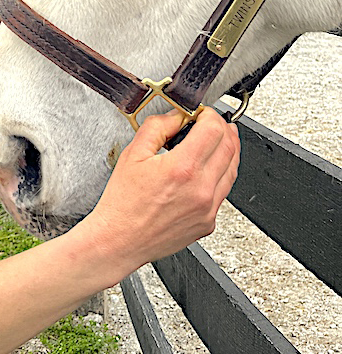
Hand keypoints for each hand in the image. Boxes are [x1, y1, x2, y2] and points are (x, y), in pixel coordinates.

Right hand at [84, 109, 239, 277]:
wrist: (120, 239)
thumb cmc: (123, 202)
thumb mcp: (133, 153)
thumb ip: (158, 127)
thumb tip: (177, 116)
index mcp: (182, 168)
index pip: (214, 130)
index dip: (210, 115)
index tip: (202, 113)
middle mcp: (201, 189)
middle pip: (229, 147)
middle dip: (223, 128)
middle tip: (212, 122)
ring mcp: (208, 208)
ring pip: (232, 170)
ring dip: (228, 150)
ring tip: (217, 140)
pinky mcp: (208, 222)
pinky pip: (224, 192)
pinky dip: (221, 174)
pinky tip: (208, 168)